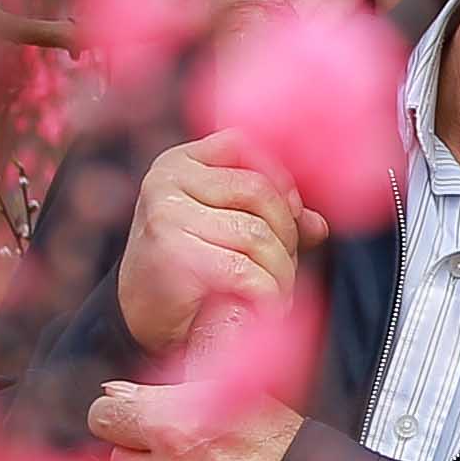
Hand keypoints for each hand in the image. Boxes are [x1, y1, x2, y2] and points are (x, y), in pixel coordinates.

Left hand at [89, 372, 301, 460]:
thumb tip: (114, 391)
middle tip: (186, 460)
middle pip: (116, 459)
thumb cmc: (293, 454)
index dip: (123, 415)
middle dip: (143, 458)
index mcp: (176, 429)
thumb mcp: (248, 400)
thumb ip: (175, 390)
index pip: (103, 414)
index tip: (141, 421)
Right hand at [119, 139, 325, 356]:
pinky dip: (267, 292)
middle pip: (258, 191)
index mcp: (178, 162)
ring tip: (279, 290)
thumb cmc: (191, 266)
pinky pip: (243, 270)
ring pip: (256, 234)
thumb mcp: (228, 227)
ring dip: (281, 270)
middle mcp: (166, 180)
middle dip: (287, 232)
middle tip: (287, 265)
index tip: (293, 213)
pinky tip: (268, 304)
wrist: (141, 315)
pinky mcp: (169, 253)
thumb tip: (318, 224)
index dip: (279, 177)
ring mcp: (165, 214)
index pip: (243, 144)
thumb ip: (273, 216)